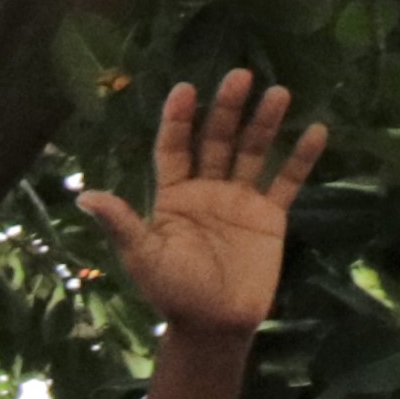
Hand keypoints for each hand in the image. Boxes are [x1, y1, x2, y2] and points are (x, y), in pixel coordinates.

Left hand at [80, 70, 326, 341]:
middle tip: (239, 75)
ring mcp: (240, 199)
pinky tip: (316, 130)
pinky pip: (287, 181)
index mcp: (172, 195)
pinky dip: (301, 158)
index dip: (178, 119)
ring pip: (252, 152)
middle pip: (216, 140)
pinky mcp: (270, 215)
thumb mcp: (142, 256)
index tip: (185, 88)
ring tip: (279, 92)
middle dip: (226, 109)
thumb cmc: (172, 291)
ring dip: (265, 123)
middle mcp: (206, 189)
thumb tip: (83, 195)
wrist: (214, 323)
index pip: (173, 147)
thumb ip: (121, 223)